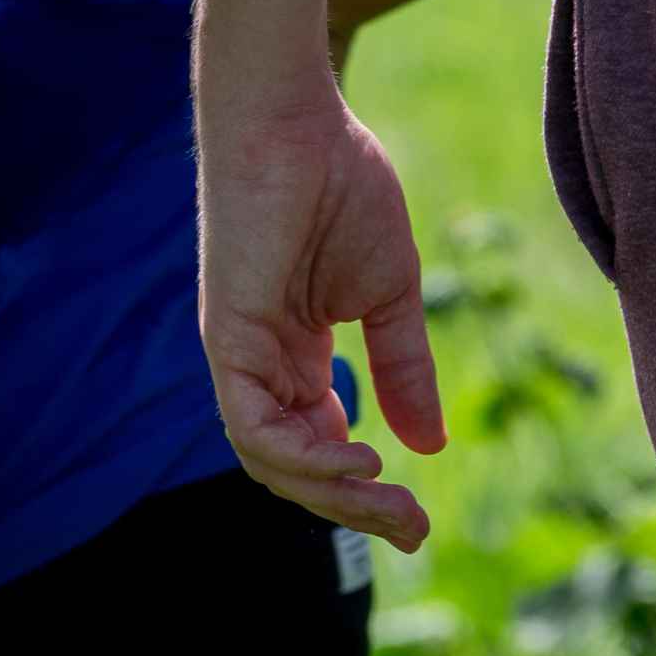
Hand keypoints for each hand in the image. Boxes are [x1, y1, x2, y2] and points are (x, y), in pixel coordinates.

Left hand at [198, 73, 446, 551]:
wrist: (297, 123)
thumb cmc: (341, 187)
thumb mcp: (390, 295)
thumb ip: (403, 368)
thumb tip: (429, 446)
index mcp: (295, 356)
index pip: (320, 446)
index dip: (364, 491)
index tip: (418, 520)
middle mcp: (261, 365)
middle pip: (295, 468)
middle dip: (355, 510)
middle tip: (413, 532)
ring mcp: (240, 356)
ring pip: (271, 460)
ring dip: (333, 495)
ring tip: (391, 504)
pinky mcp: (226, 340)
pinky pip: (253, 425)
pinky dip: (304, 456)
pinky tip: (359, 460)